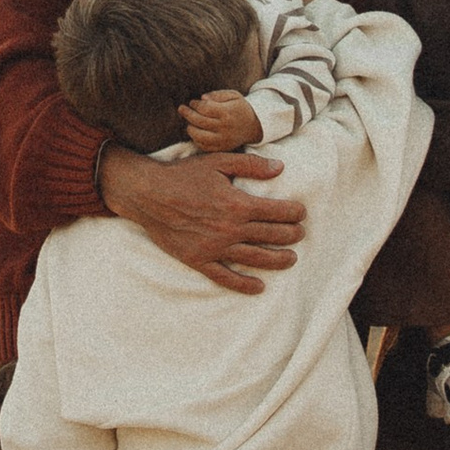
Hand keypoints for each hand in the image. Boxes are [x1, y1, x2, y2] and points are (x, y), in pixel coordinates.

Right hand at [94, 144, 304, 293]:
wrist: (148, 195)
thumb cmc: (184, 175)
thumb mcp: (218, 162)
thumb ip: (251, 165)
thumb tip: (280, 168)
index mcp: (238, 204)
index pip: (277, 212)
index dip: (294, 213)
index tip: (301, 213)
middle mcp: (230, 229)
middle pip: (271, 236)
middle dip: (291, 235)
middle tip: (300, 234)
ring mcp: (215, 247)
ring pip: (255, 258)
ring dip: (278, 260)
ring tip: (291, 259)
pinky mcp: (199, 260)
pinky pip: (226, 277)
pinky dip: (244, 284)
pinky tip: (259, 287)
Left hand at [180, 88, 262, 153]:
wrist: (254, 126)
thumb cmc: (239, 108)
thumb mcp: (233, 95)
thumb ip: (217, 94)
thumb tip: (202, 98)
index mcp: (227, 112)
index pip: (204, 108)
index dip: (195, 104)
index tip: (193, 102)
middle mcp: (224, 128)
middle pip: (199, 121)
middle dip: (187, 113)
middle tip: (182, 109)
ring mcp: (222, 140)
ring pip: (198, 136)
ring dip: (190, 127)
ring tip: (190, 122)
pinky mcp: (220, 148)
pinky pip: (203, 146)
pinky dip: (196, 139)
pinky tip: (196, 131)